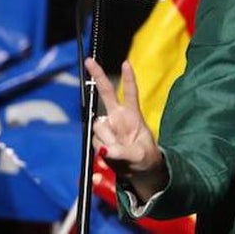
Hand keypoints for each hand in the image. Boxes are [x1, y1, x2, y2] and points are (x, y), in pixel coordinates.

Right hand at [84, 57, 166, 202]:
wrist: (138, 173)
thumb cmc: (145, 158)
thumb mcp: (140, 156)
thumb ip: (123, 152)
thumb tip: (105, 149)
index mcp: (132, 116)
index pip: (131, 93)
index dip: (129, 78)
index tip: (126, 63)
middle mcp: (117, 118)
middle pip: (106, 93)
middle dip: (98, 75)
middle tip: (89, 60)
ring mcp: (107, 128)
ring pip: (97, 128)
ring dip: (106, 141)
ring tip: (119, 153)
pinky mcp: (99, 141)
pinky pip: (94, 144)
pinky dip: (100, 152)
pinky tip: (109, 157)